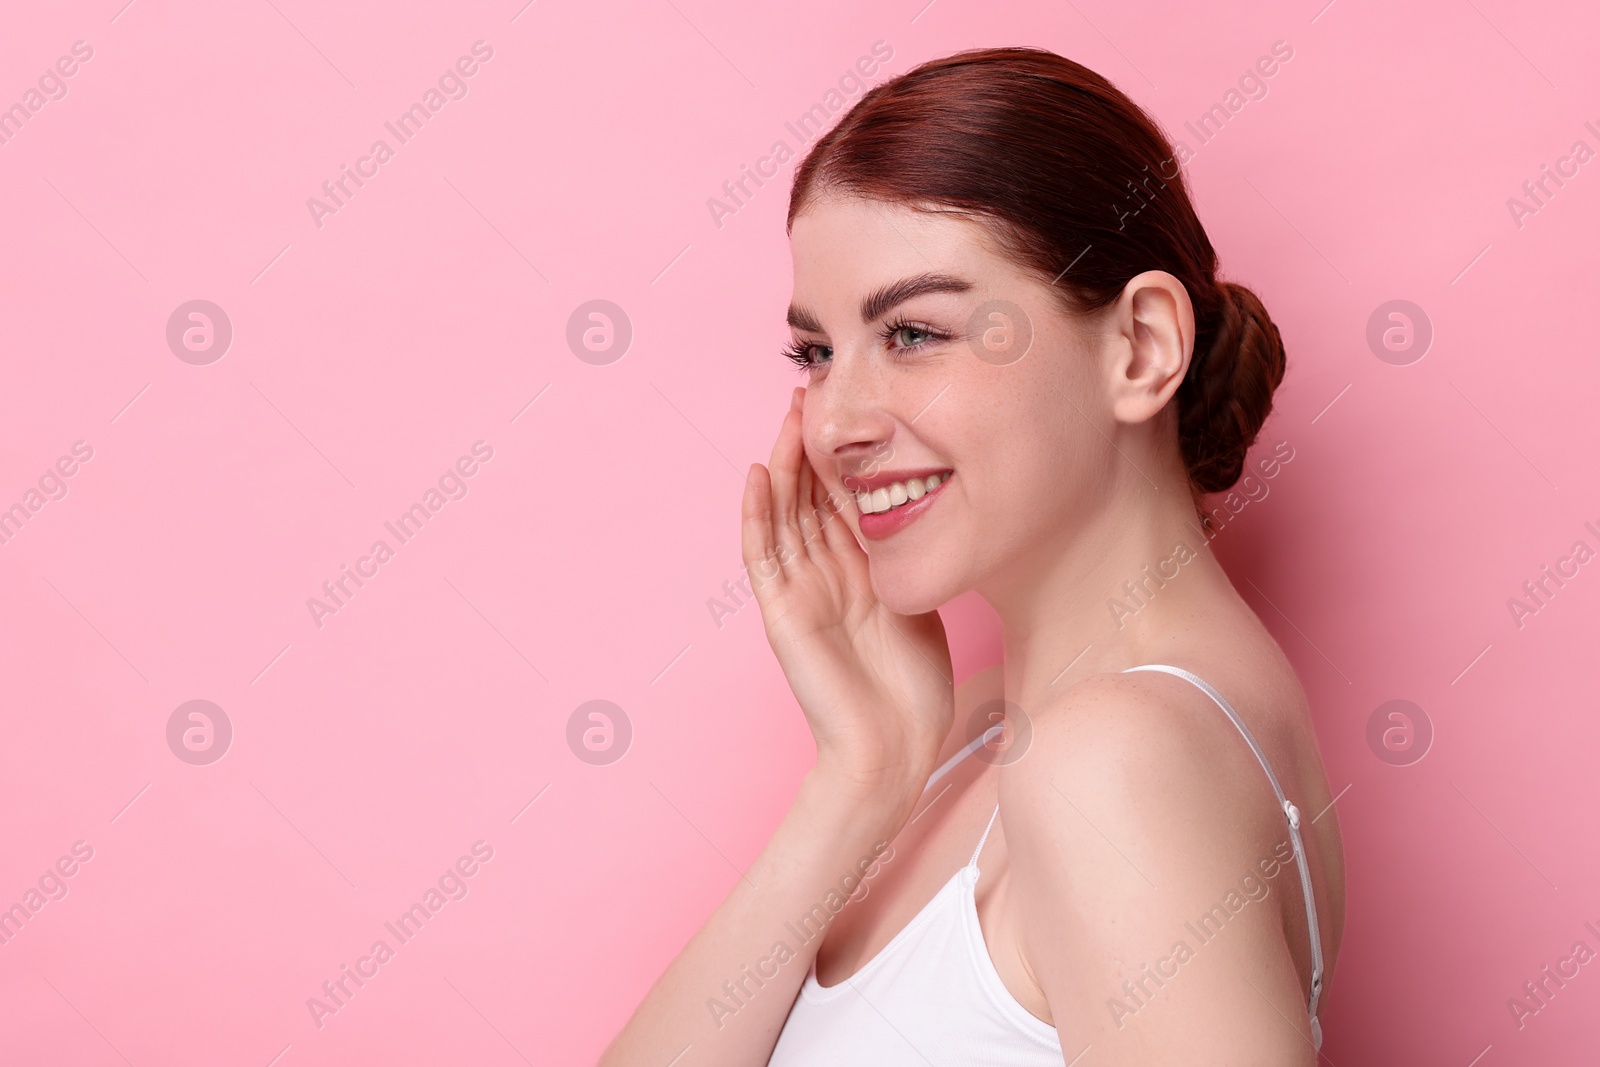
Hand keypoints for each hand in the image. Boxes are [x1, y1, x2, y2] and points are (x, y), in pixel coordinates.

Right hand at [741, 386, 955, 815]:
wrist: (892, 749)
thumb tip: (932, 511)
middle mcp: (821, 576)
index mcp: (854, 573)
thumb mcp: (920, 601)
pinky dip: (758, 514)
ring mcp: (798, 592)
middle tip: (808, 391)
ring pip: (783, 514)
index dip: (839, 453)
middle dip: (807, 445)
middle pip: (805, 496)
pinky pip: (763, 554)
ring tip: (788, 416)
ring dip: (783, 464)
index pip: (838, 499)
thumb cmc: (911, 690)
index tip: (846, 406)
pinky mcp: (782, 613)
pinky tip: (760, 473)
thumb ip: (911, 560)